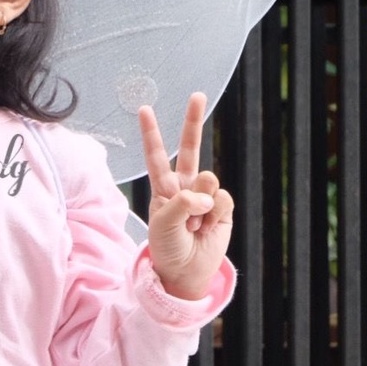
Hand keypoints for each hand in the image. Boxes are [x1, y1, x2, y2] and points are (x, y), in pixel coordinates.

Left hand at [139, 92, 232, 299]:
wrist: (186, 271)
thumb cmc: (168, 247)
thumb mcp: (164, 225)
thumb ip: (182, 203)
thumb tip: (206, 190)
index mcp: (163, 186)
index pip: (156, 154)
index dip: (151, 132)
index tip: (143, 108)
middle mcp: (184, 185)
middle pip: (190, 147)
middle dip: (193, 120)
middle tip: (197, 94)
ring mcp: (205, 195)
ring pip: (208, 181)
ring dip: (201, 206)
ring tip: (194, 225)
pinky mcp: (223, 207)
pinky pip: (222, 200)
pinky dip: (215, 216)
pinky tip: (207, 228)